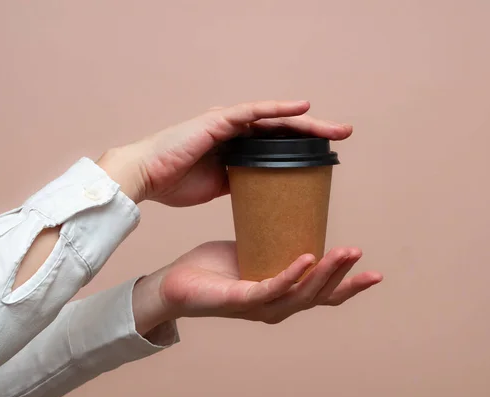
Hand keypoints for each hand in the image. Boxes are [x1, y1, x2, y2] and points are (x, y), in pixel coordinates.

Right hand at [97, 101, 352, 205]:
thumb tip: (262, 195)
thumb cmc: (175, 182)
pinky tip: (302, 108)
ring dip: (306, 121)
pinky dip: (277, 109)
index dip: (304, 145)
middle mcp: (236, 130)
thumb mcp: (218, 185)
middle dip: (315, 131)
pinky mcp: (218, 121)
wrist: (145, 178)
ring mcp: (228, 123)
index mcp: (238, 145)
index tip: (330, 154)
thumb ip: (240, 182)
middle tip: (344, 135)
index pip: (278, 143)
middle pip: (283, 128)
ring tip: (335, 128)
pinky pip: (253, 113)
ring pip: (274, 118)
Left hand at [131, 241, 382, 333]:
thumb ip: (277, 241)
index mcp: (283, 295)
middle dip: (342, 275)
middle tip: (358, 252)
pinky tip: (307, 258)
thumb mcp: (255, 250)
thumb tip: (294, 210)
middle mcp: (277, 306)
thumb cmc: (216, 269)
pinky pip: (270, 289)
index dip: (351, 286)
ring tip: (343, 252)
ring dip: (325, 273)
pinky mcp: (240, 300)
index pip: (324, 295)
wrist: (176, 282)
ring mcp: (260, 306)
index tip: (375, 273)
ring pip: (301, 294)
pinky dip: (290, 275)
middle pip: (319, 295)